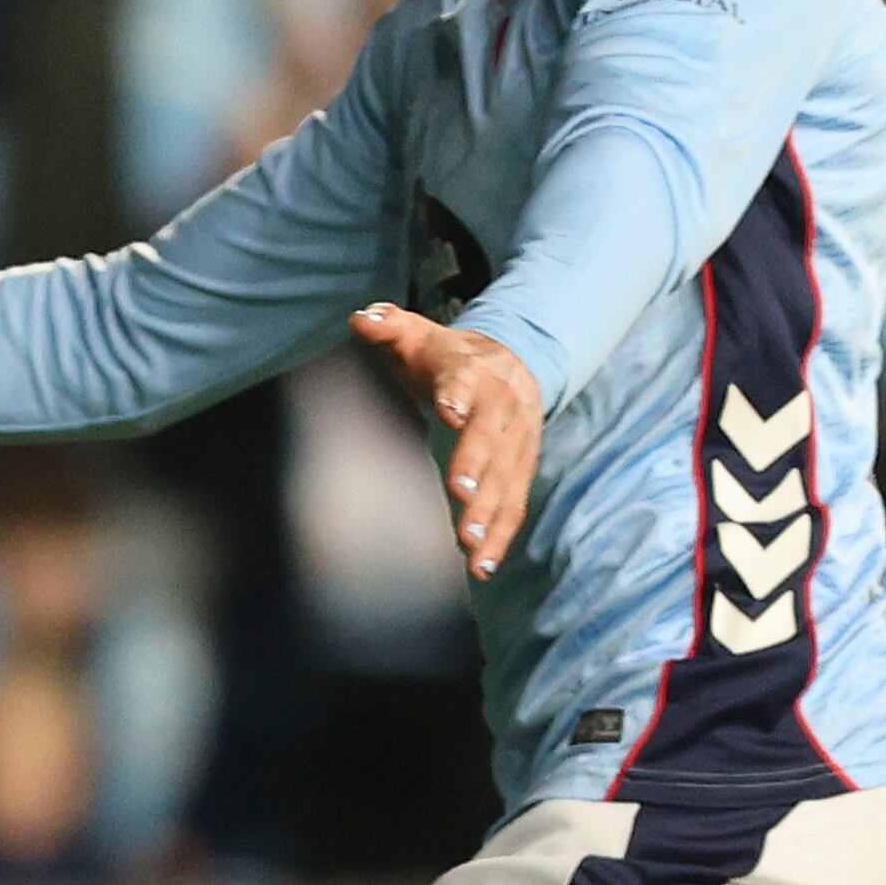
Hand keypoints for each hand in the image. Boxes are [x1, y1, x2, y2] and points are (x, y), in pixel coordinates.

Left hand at [349, 306, 541, 578]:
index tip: (448, 411)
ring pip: (507, 477)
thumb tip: (363, 318)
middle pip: (492, 436)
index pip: (465, 380)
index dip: (458, 393)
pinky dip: (502, 536)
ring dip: (491, 513)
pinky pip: (515, 504)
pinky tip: (483, 566)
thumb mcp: (415, 334)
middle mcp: (502, 406)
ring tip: (471, 547)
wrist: (511, 360)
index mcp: (473, 370)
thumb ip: (388, 326)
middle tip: (461, 494)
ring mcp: (518, 441)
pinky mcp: (522, 469)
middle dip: (479, 464)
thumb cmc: (446, 355)